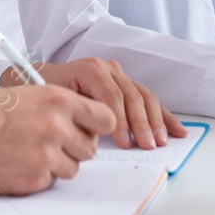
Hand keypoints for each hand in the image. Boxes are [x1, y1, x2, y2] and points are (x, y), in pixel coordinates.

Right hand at [0, 87, 115, 195]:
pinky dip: (38, 176)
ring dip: (57, 164)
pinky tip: (16, 163)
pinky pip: (51, 182)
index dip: (97, 125)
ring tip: (29, 151)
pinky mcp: (34, 179)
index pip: (105, 117)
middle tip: (50, 142)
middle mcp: (56, 126)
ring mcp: (46, 155)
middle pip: (90, 148)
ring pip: (73, 168)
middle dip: (74, 147)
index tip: (88, 128)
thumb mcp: (24, 93)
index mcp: (57, 99)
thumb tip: (81, 123)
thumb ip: (56, 106)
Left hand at [4, 56, 186, 150]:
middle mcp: (108, 69)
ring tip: (161, 142)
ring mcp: (119, 76)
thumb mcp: (53, 99)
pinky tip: (176, 130)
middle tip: (147, 145)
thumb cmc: (45, 92)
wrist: (39, 80)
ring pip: (144, 97)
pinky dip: (163, 115)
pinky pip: (148, 99)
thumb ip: (74, 112)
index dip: (121, 121)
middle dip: (141, 123)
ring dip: (155, 121)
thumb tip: (93, 133)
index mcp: (90, 69)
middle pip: (132, 96)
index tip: (124, 142)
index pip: (113, 96)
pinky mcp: (126, 85)